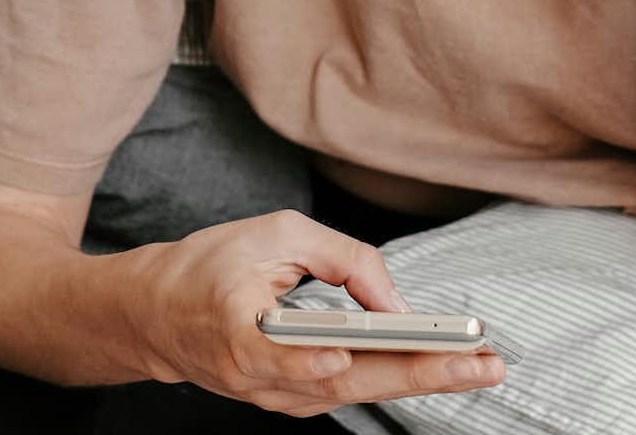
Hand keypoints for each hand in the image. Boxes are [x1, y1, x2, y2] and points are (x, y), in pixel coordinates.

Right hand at [126, 209, 506, 416]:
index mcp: (236, 328)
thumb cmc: (209, 266)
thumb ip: (339, 258)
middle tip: (481, 362)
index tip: (347, 354)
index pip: (278, 351)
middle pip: (346, 381)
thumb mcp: (272, 234)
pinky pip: (350, 391)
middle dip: (420, 373)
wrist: (155, 316)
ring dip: (421, 380)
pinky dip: (397, 380)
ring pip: (357, 392)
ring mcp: (275, 397)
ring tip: (478, 365)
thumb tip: (395, 303)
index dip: (312, 358)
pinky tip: (440, 369)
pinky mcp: (290, 401)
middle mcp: (257, 376)